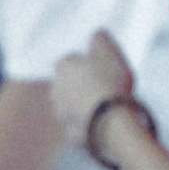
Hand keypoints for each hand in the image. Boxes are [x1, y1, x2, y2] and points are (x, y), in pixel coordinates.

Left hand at [53, 31, 134, 151]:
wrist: (113, 123)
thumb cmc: (111, 83)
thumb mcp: (111, 52)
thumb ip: (100, 39)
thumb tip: (95, 35)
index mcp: (63, 65)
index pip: (75, 61)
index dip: (92, 66)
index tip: (106, 72)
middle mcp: (55, 88)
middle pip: (71, 84)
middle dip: (84, 86)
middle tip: (107, 91)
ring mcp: (61, 113)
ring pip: (73, 106)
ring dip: (85, 107)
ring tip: (107, 110)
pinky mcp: (70, 134)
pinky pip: (81, 127)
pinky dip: (90, 126)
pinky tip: (105, 125)